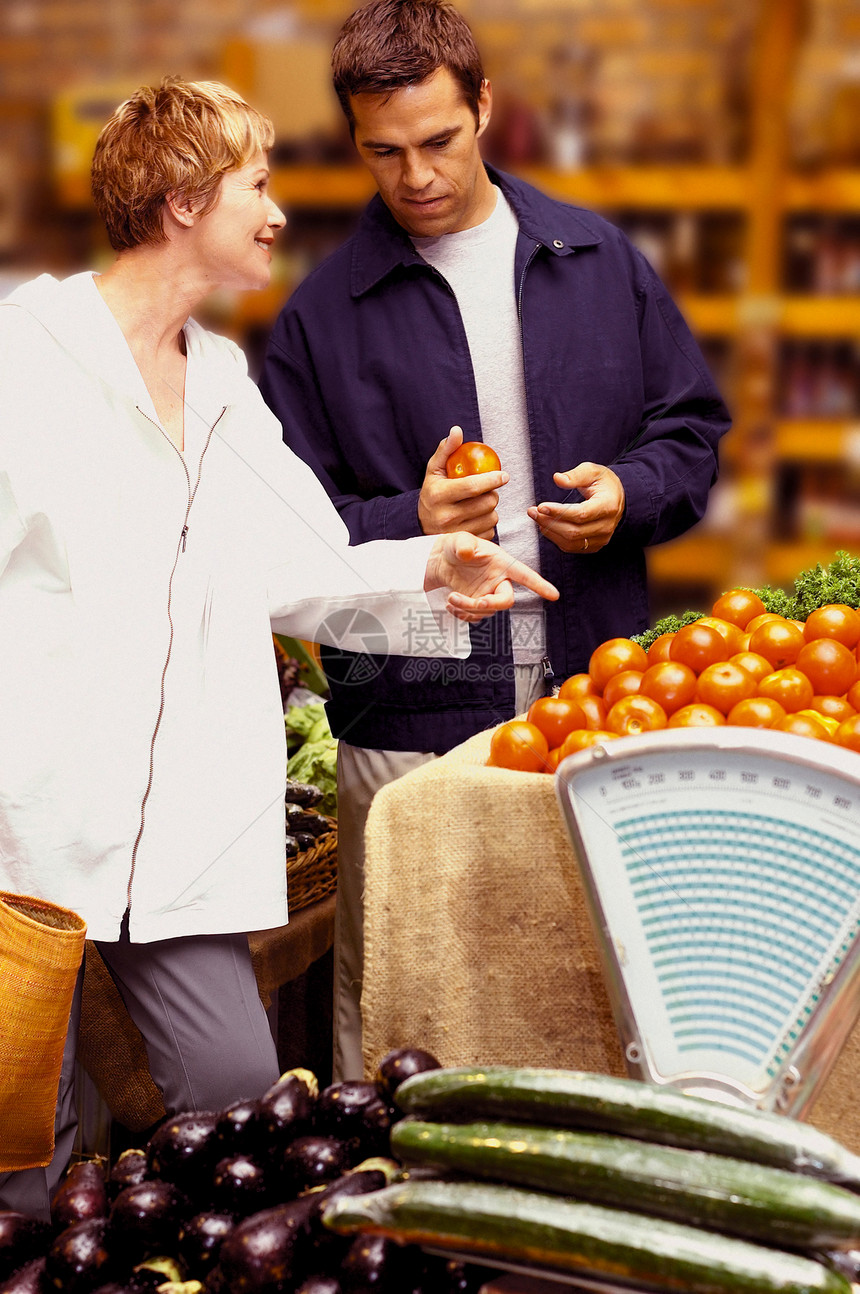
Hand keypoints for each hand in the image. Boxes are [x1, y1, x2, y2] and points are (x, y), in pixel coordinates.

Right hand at [418, 425, 507, 540]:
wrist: (420, 523)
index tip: (504, 475)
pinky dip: (488, 523)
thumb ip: (446, 449)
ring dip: (492, 508)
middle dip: (493, 493)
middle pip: (487, 502)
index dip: (492, 479)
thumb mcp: (434, 470)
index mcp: (439, 495)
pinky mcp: (465, 543)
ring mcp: (456, 533)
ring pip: (492, 517)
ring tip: (480, 504)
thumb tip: (457, 431)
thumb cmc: (432, 491)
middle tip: (487, 490)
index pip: (472, 486)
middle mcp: (446, 517)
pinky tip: (478, 518)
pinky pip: (491, 531)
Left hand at [425, 531, 558, 622]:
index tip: (554, 595)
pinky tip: (451, 606)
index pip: (525, 575)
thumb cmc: (456, 547)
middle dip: (491, 604)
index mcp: (503, 564)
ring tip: (451, 598)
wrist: (442, 562)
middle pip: (506, 601)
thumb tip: (467, 552)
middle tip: (476, 602)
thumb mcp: (459, 540)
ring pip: (487, 611)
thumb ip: (464, 544)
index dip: (539, 585)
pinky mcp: (477, 606)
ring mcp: (489, 595)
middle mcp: (499, 581)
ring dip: (468, 608)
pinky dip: (463, 615)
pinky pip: (476, 617)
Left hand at [528, 462, 624, 553]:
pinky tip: (546, 526)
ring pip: (570, 542)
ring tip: (537, 517)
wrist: (617, 498)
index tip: (541, 506)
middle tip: (532, 511)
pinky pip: (571, 547)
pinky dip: (556, 538)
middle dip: (549, 522)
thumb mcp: (592, 471)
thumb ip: (575, 475)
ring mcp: (601, 538)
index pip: (581, 514)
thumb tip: (557, 478)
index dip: (559, 512)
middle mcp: (606, 525)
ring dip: (550, 531)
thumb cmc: (603, 482)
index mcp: (608, 505)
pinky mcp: (594, 546)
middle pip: (573, 531)